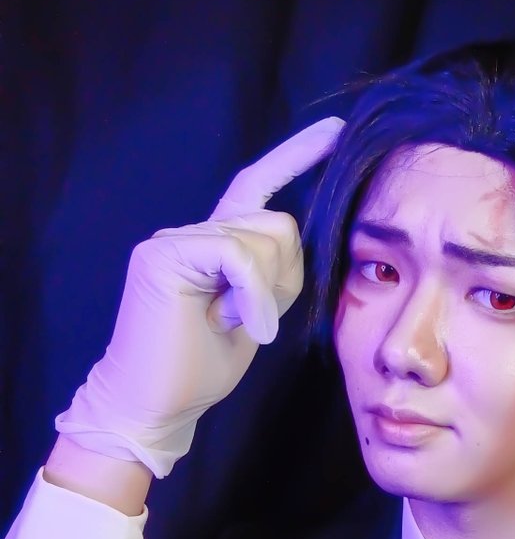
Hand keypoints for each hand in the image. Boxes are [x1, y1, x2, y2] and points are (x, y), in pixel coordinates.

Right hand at [54, 117, 343, 476]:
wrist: (156, 405)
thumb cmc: (201, 366)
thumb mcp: (257, 313)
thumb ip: (273, 272)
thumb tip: (294, 232)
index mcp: (215, 244)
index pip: (257, 186)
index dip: (295, 157)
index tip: (333, 133)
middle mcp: (193, 232)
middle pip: (277, 223)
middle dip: (284, 277)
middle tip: (253, 320)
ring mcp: (174, 239)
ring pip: (262, 237)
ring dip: (266, 291)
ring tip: (235, 325)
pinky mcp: (163, 254)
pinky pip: (238, 254)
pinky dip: (254, 294)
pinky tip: (245, 326)